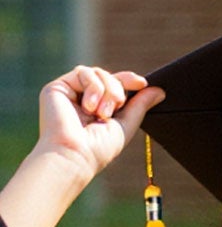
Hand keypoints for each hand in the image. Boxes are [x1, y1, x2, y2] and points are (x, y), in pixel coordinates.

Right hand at [33, 67, 158, 185]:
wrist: (75, 154)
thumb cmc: (99, 148)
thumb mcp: (126, 125)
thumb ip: (140, 106)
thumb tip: (159, 90)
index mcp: (98, 108)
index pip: (115, 85)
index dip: (128, 80)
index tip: (142, 83)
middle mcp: (83, 99)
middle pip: (108, 76)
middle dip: (118, 89)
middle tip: (116, 108)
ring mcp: (70, 92)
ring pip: (97, 72)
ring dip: (107, 90)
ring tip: (102, 113)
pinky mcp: (57, 87)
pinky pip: (83, 72)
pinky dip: (93, 87)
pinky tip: (89, 107)